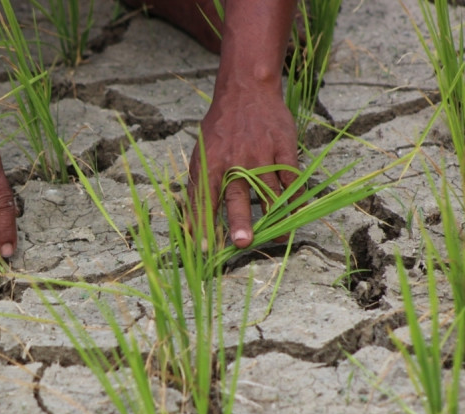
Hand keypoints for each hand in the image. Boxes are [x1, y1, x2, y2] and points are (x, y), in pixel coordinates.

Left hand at [189, 87, 298, 247]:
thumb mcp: (201, 154)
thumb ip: (198, 188)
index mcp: (210, 163)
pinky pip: (291, 179)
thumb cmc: (220, 129)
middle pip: (237, 196)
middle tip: (242, 243)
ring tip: (279, 237)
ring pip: (269, 192)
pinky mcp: (283, 149)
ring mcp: (261, 155)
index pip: (203, 199)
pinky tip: (296, 212)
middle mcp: (234, 161)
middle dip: (239, 221)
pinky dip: (294, 197)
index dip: (203, 224)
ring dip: (275, 218)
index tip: (205, 249)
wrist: (246, 92)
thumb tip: (190, 226)